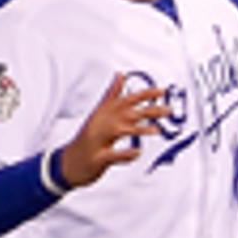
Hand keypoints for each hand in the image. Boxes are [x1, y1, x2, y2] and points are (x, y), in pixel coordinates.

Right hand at [55, 71, 173, 189]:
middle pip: (127, 113)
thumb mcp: (99, 113)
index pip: (127, 100)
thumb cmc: (88, 138)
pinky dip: (125, 154)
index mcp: (105, 114)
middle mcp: (102, 124)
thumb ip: (112, 94)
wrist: (68, 163)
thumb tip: (121, 74)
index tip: (162, 91)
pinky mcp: (97, 159)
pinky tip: (138, 152)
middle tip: (168, 110)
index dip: (145, 95)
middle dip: (148, 110)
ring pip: (119, 131)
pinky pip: (112, 155)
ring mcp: (98, 141)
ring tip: (156, 130)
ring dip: (138, 129)